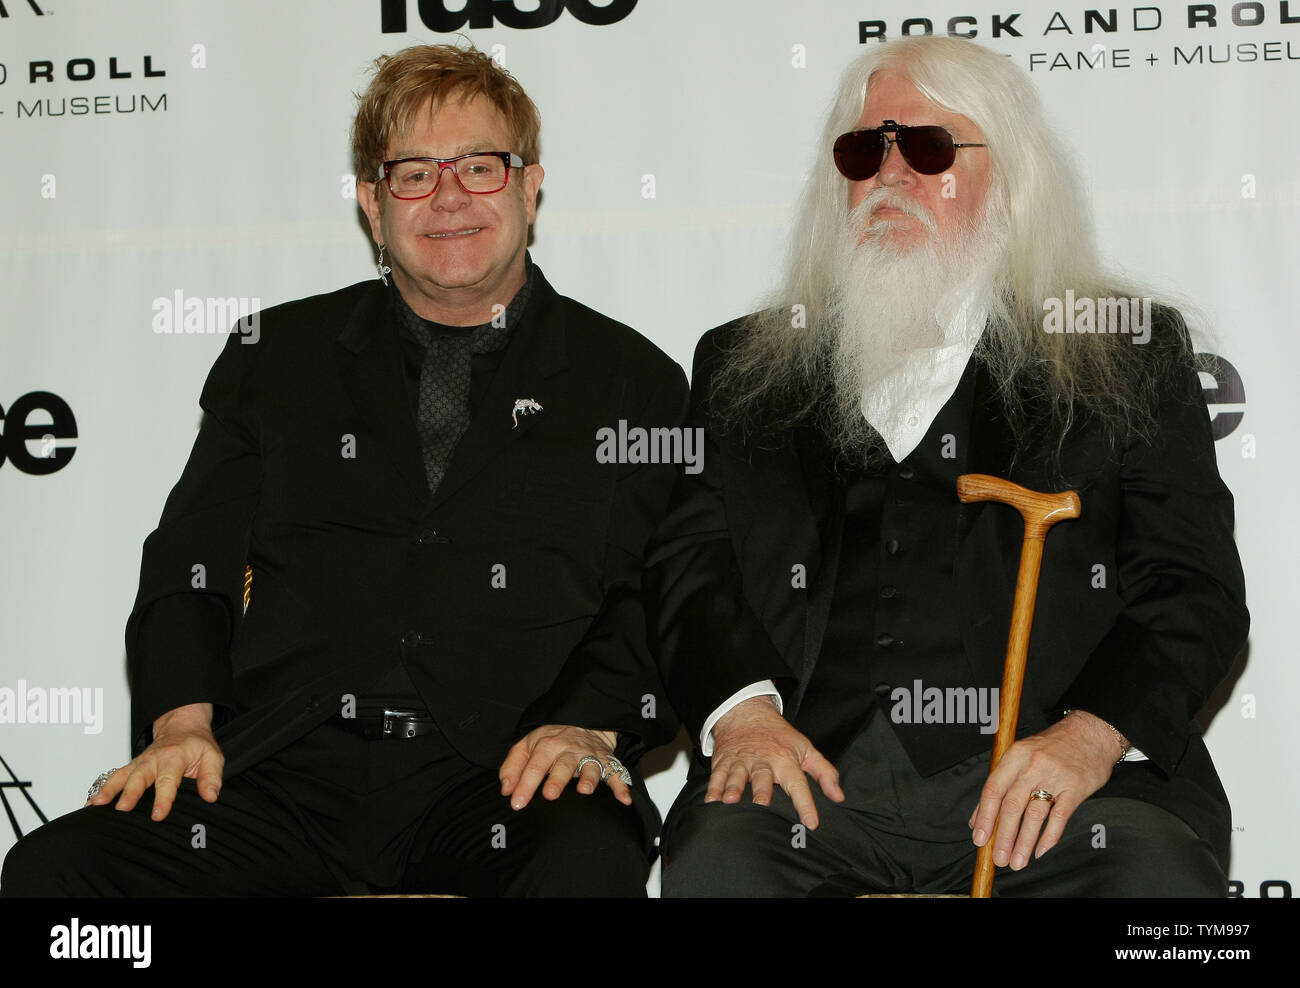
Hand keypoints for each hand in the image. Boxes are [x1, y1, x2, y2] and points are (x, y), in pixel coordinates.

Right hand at [86, 702, 223, 821]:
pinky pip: (113, 778)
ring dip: (108, 790)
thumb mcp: (212, 757)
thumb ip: (211, 777)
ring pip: (120, 776)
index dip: (163, 798)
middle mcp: (153, 759)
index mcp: (174, 757)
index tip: (158, 815)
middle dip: (130, 793)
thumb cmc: (196, 745)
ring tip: (96, 805)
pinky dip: (101, 789)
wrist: (182, 727)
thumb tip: (210, 796)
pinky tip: (91, 805)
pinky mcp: (131, 768)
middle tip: (122, 809)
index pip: (168, 780)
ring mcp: (139, 763)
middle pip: (139, 777)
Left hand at [499, 725, 625, 810]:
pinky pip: (617, 773)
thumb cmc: (552, 739)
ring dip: (589, 778)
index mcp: (547, 745)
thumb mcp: (527, 745)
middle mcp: (570, 750)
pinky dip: (621, 786)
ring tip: (585, 790)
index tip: (517, 803)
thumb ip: (513, 767)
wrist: (585, 721)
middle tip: (549, 795)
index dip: (525, 784)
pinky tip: (623, 799)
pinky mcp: (607, 762)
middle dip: (557, 779)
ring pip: (591, 766)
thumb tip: (506, 790)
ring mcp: (590, 756)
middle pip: (563, 765)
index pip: (534, 765)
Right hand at [707, 696, 843, 829]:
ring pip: (736, 776)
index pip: (798, 784)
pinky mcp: (724, 762)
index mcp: (786, 761)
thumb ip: (824, 772)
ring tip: (729, 801)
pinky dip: (712, 789)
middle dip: (761, 793)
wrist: (747, 713)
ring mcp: (741, 762)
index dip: (806, 804)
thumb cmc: (778, 736)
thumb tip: (839, 796)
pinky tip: (710, 802)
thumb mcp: (806, 749)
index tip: (811, 823)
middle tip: (761, 806)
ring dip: (733, 789)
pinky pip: (717, 776)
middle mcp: (763, 762)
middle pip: (762, 779)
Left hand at [969, 710, 1121, 869]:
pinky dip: (1049, 837)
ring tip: (1017, 861)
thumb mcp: (1021, 754)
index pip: (993, 789)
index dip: (984, 816)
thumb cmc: (1052, 746)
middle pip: (1012, 805)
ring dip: (1024, 842)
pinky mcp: (1075, 788)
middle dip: (1003, 836)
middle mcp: (1032, 765)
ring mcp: (1055, 777)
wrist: (1090, 732)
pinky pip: (1060, 817)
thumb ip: (1001, 783)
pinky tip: (1040, 851)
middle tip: (999, 858)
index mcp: (1015, 755)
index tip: (979, 838)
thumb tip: (979, 817)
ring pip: (1034, 815)